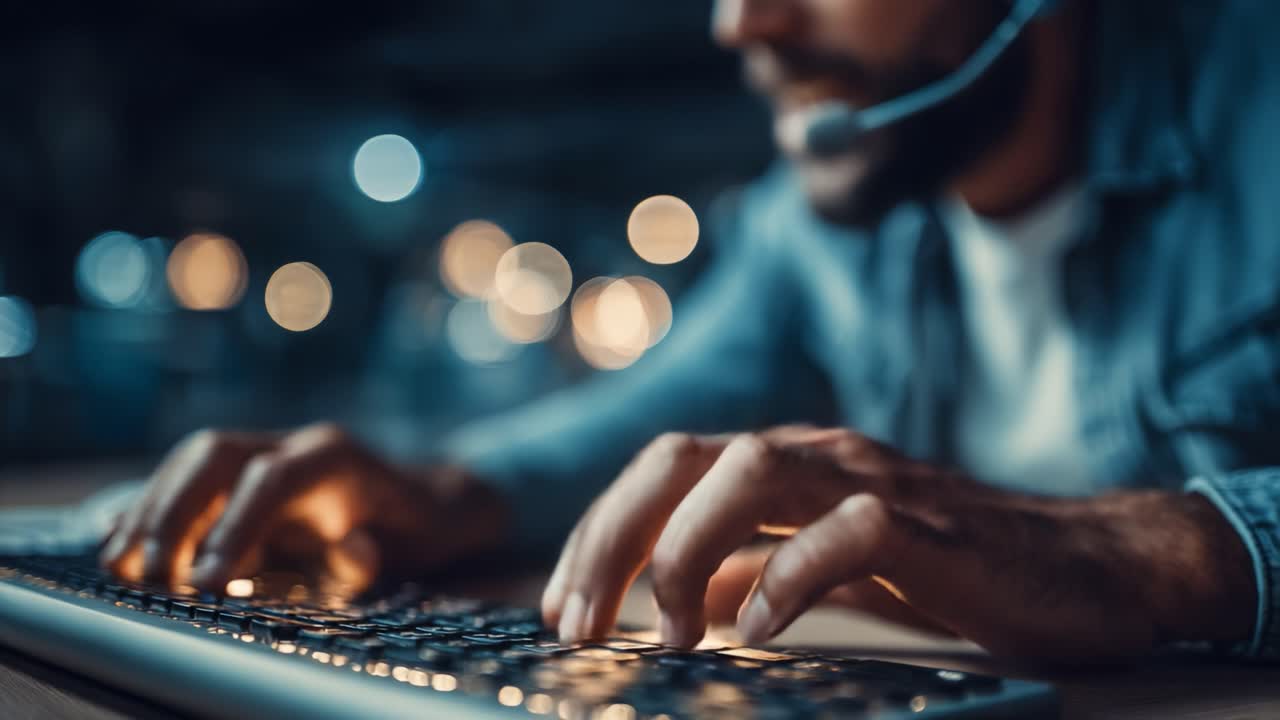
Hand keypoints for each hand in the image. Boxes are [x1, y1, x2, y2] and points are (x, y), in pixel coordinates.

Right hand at [100, 423, 506, 591]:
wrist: (419, 499)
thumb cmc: (413, 529)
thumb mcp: (410, 548)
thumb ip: (377, 553)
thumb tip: (353, 547)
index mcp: (335, 458)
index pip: (274, 479)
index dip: (235, 527)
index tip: (202, 582)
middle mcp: (292, 443)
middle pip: (217, 454)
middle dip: (173, 511)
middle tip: (148, 575)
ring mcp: (263, 450)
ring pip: (192, 462)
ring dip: (150, 511)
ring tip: (121, 566)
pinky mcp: (241, 471)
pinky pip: (186, 478)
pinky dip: (150, 508)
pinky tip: (119, 543)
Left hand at [542, 426, 1255, 658]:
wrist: (1086, 566)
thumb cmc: (953, 566)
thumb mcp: (828, 564)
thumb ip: (755, 561)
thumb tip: (677, 592)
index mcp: (784, 464)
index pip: (662, 470)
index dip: (598, 532)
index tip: (558, 607)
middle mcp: (816, 456)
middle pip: (679, 459)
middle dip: (611, 538)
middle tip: (575, 623)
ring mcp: (873, 481)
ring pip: (748, 472)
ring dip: (685, 551)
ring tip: (667, 634)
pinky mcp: (932, 524)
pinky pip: (846, 532)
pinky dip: (788, 577)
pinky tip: (756, 630)